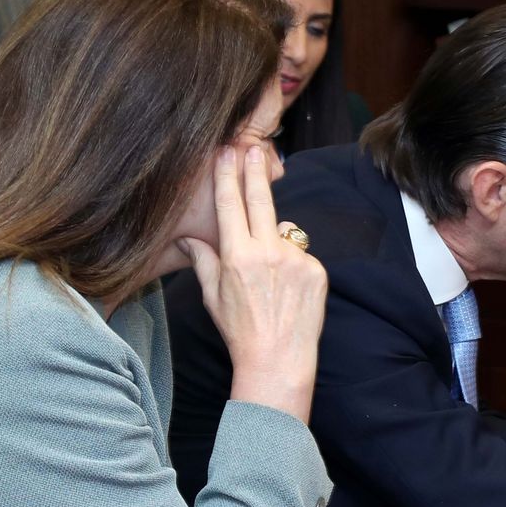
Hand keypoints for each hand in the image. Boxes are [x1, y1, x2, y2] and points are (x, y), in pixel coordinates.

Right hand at [182, 145, 327, 421]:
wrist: (278, 358)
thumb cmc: (240, 330)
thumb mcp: (212, 295)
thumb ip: (202, 259)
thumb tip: (188, 237)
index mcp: (237, 256)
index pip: (230, 205)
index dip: (228, 176)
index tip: (228, 153)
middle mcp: (267, 252)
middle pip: (262, 201)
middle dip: (256, 172)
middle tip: (254, 148)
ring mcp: (296, 260)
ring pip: (284, 232)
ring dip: (275, 240)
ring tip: (269, 277)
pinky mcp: (317, 270)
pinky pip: (301, 254)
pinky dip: (293, 262)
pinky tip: (286, 288)